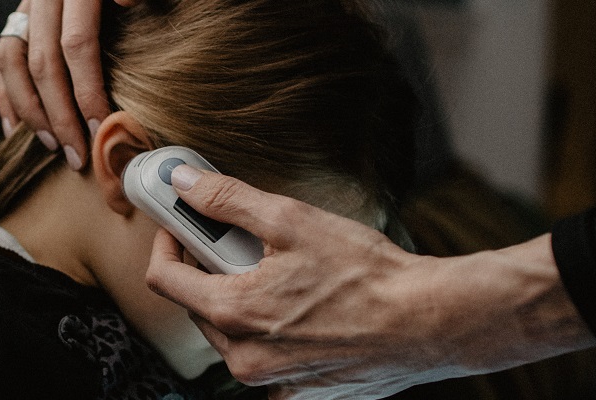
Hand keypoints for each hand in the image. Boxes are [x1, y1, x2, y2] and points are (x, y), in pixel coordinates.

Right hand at [0, 0, 141, 170]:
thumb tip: (127, 1)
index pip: (77, 44)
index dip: (87, 89)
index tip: (100, 127)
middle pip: (42, 61)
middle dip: (59, 114)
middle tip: (77, 153)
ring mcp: (27, 6)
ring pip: (13, 62)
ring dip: (30, 109)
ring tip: (51, 144)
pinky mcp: (18, 17)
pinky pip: (1, 57)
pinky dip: (6, 95)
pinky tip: (16, 128)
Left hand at [145, 166, 595, 398]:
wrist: (432, 323)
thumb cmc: (367, 274)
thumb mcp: (290, 221)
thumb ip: (227, 200)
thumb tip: (184, 182)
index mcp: (232, 313)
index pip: (163, 279)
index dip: (167, 243)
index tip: (180, 225)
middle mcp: (245, 359)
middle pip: (199, 306)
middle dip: (211, 272)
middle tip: (245, 246)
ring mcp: (273, 383)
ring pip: (232, 335)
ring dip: (243, 303)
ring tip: (287, 277)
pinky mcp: (301, 394)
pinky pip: (268, 361)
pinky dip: (275, 335)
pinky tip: (308, 312)